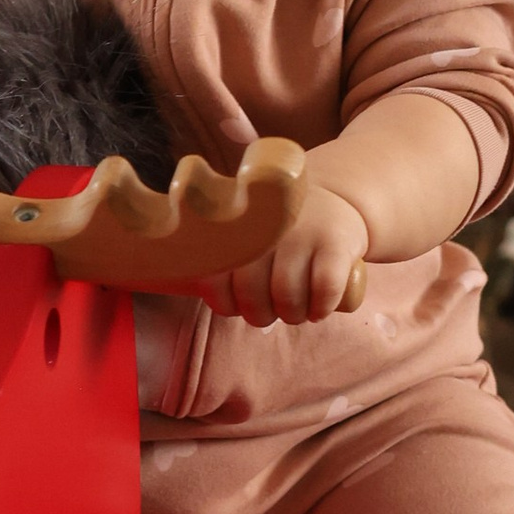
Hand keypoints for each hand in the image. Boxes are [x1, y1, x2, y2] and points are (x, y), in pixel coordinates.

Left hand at [196, 182, 370, 326]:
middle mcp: (268, 230)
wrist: (337, 198)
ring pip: (287, 297)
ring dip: (294, 315)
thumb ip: (216, 258)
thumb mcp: (245, 233)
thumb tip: (176, 291)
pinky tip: (321, 307)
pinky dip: (321, 308)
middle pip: (252, 295)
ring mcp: (304, 234)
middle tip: (275, 309)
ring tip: (300, 309)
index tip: (241, 301)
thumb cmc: (278, 234)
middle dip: (262, 314)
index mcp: (236, 229)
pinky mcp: (337, 243)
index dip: (228, 304)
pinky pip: (324, 290)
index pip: (216, 283)